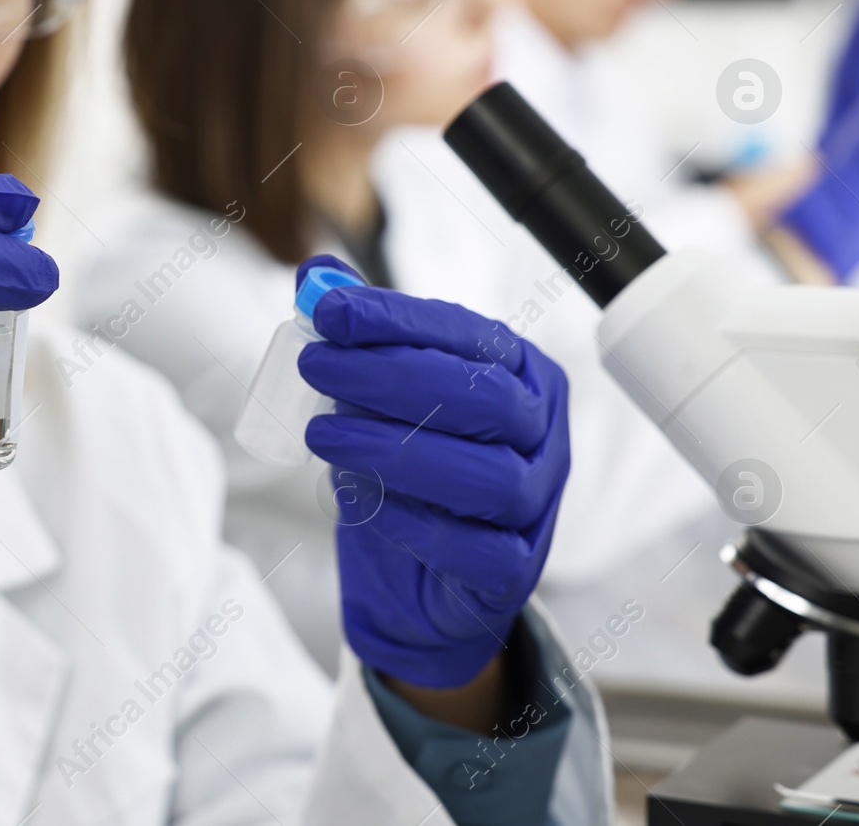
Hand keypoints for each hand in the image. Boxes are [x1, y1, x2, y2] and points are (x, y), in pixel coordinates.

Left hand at [295, 256, 570, 688]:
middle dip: (389, 377)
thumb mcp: (377, 398)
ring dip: (395, 450)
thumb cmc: (407, 473)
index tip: (326, 312)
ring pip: (488, 475)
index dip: (396, 320)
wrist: (418, 581)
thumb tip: (314, 276)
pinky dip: (414, 523)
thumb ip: (357, 337)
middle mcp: (544, 435)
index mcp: (523, 375)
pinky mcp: (514, 571)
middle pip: (484, 399)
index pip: (468, 335)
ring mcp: (538, 506)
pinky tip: (362, 500)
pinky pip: (476, 548)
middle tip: (314, 367)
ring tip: (323, 434)